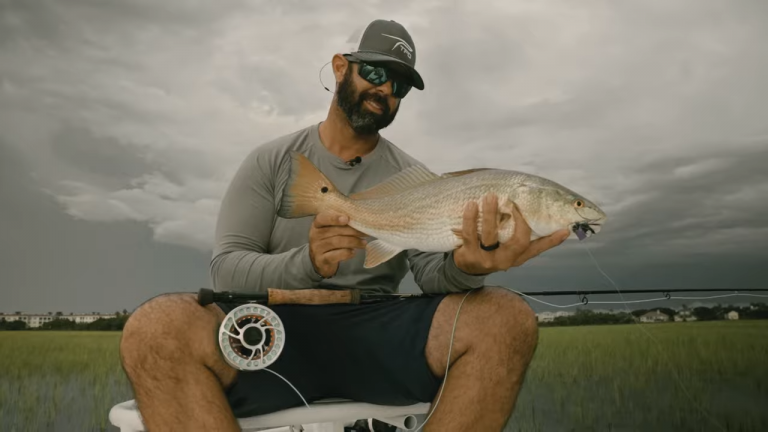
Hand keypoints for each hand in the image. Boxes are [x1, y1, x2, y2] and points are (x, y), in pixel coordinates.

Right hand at [308, 211, 367, 277]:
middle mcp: (315, 235)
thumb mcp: (332, 229)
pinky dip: (346, 253)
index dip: (334, 218)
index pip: (323, 218)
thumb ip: (341, 223)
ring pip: (336, 242)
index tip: (347, 219)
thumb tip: (361, 220)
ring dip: (353, 242)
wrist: (320, 260)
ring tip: (363, 243)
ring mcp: (317, 248)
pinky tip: (353, 252)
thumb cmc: (330, 240)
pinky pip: (335, 255)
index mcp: (317, 224)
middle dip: (352, 231)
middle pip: (334, 231)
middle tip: (365, 233)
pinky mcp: (321, 260)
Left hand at [453, 194, 569, 274]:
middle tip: (514, 202)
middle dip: (518, 221)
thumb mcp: (509, 248)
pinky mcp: (469, 256)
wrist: (466, 269)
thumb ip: (524, 236)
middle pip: (518, 242)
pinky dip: (470, 218)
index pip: (538, 248)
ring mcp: (487, 259)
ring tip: (490, 196)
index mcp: (517, 257)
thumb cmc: (492, 250)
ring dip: (490, 214)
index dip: (552, 241)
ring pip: (490, 235)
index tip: (565, 230)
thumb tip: (546, 219)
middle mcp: (505, 260)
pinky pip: (470, 234)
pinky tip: (471, 205)